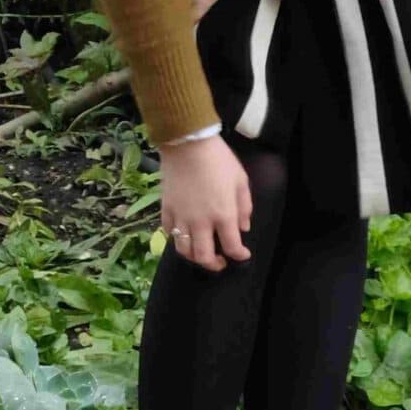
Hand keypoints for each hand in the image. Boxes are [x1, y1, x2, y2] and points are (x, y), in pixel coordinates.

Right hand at [158, 134, 252, 271]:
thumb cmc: (219, 160)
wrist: (187, 144)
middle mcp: (201, 222)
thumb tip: (243, 227)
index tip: (243, 254)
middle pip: (204, 257)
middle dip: (214, 265)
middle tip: (221, 261)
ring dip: (194, 257)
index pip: (232, 247)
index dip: (239, 255)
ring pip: (184, 250)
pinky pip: (169, 232)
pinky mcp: (166, 209)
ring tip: (201, 253)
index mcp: (223, 215)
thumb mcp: (241, 180)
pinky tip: (184, 234)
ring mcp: (181, 217)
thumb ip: (244, 207)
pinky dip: (177, 239)